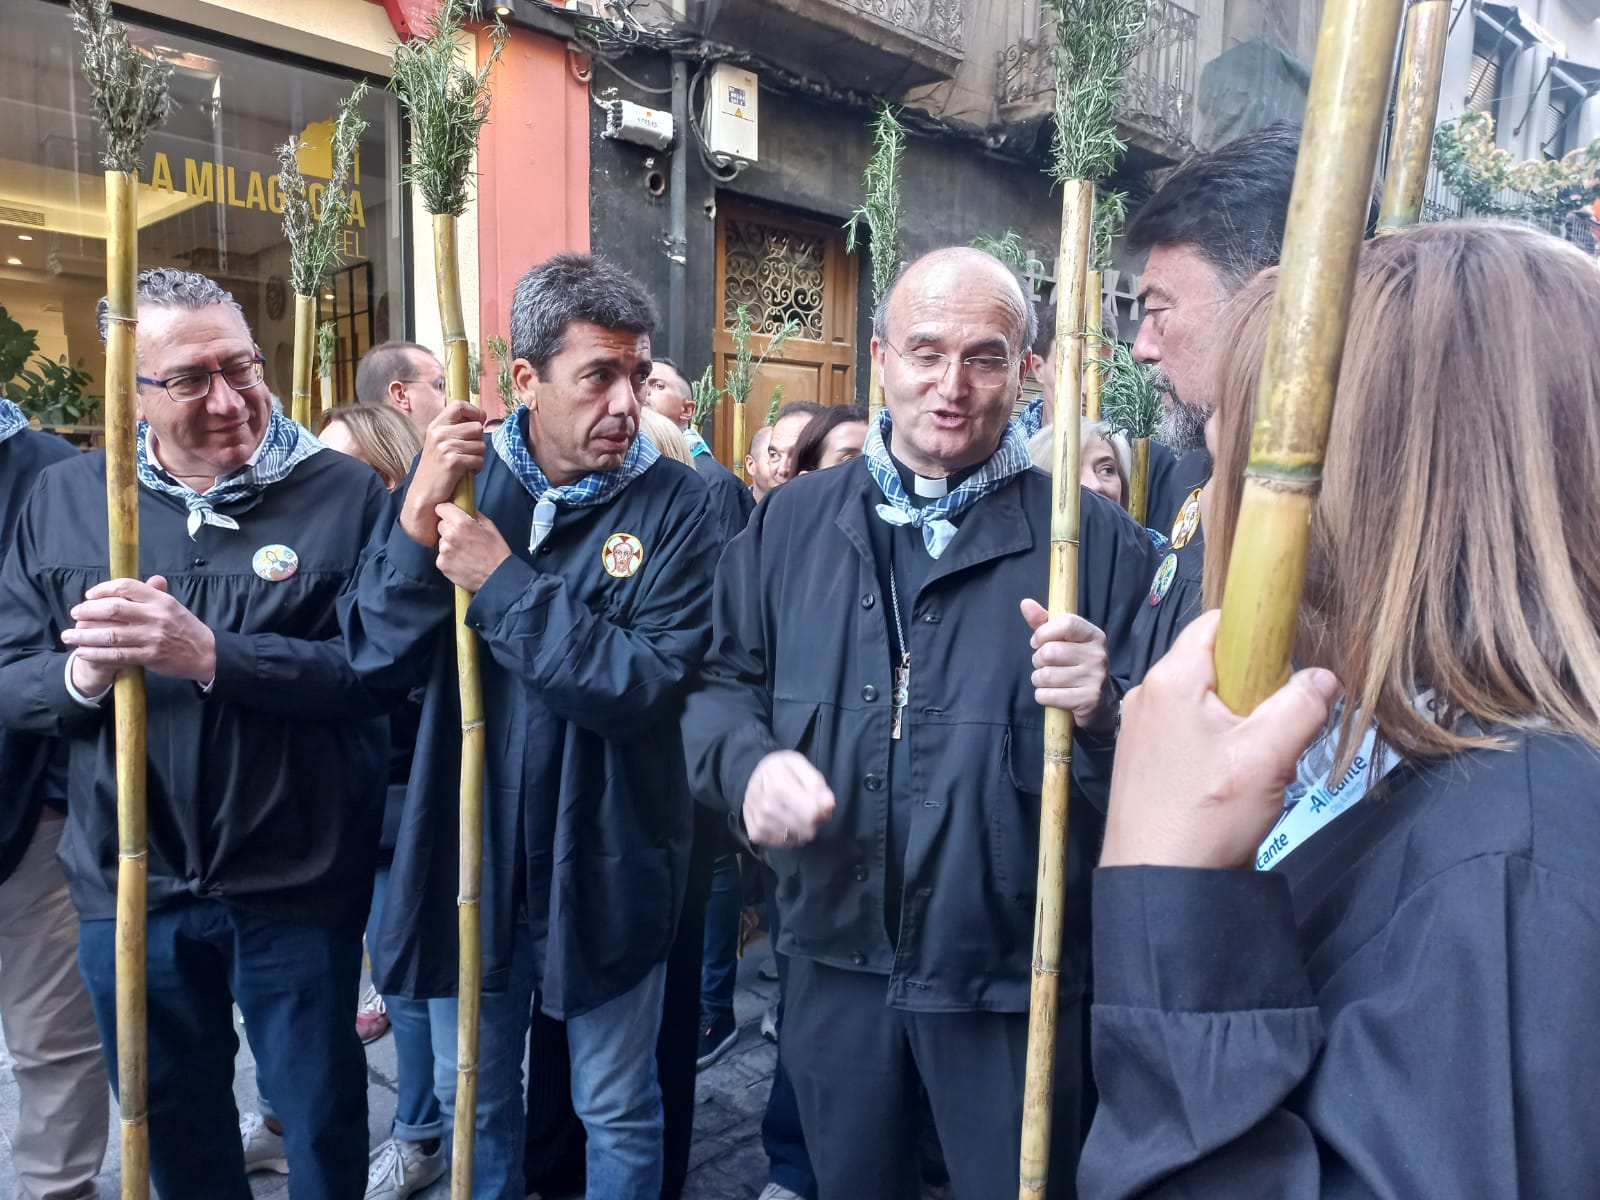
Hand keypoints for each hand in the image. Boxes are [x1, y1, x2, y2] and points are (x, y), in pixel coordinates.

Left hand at [62, 575, 216, 688]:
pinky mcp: (150, 656)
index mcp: (161, 600)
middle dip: (88, 611)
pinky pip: (117, 655)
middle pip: (113, 609)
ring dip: (85, 635)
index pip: (126, 587)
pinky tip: (83, 653)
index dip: (103, 589)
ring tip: (69, 635)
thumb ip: (152, 593)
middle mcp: (156, 616)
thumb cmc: (186, 628)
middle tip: (75, 613)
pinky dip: (96, 654)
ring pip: (110, 635)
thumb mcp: (173, 606)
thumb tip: (131, 583)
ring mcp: (152, 637)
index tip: (89, 595)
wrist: (207, 654)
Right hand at [399, 402, 486, 546]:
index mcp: (436, 425)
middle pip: (477, 427)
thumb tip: (480, 418)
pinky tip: (466, 472)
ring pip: (481, 445)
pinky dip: (476, 468)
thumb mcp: (440, 442)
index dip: (474, 411)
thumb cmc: (436, 469)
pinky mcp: (453, 462)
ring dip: (478, 456)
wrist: (424, 494)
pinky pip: (479, 459)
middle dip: (478, 441)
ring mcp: (445, 447)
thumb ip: (455, 429)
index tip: (479, 419)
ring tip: (465, 463)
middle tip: (468, 452)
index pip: (459, 405)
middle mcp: (439, 433)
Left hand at [435, 504, 512, 592]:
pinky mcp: (442, 564)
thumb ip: (474, 515)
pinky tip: (461, 561)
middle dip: (449, 528)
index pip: (441, 508)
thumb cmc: (496, 553)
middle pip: (440, 525)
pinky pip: (441, 556)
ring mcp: (444, 551)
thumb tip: (465, 508)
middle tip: (462, 537)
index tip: (451, 515)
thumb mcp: (489, 527)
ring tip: (464, 552)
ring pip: (441, 541)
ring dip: (449, 544)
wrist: (497, 577)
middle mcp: (450, 536)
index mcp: (462, 523)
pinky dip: (449, 558)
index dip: (447, 511)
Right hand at [743, 751, 835, 847]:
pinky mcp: (756, 834)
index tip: (820, 802)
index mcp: (777, 784)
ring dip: (802, 828)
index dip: (823, 810)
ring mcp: (759, 822)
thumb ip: (817, 784)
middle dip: (814, 821)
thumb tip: (829, 805)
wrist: (753, 778)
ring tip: (795, 812)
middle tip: (808, 808)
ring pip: (798, 838)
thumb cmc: (781, 771)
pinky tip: (785, 821)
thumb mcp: (800, 766)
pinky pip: (785, 843)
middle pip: (807, 829)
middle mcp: (765, 806)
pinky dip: (790, 834)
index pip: (812, 813)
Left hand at [1021, 599, 1110, 727]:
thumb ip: (1043, 622)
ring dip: (1039, 680)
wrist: (1100, 700)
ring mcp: (1095, 678)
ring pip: (1046, 676)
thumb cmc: (1075, 665)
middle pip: (1049, 652)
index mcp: (1094, 635)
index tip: (1038, 642)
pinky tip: (1053, 695)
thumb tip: (1025, 603)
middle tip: (1045, 665)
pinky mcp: (1087, 700)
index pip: (1066, 623)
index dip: (1043, 632)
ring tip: (1049, 680)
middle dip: (1038, 660)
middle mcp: (1097, 655)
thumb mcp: (1063, 641)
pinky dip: (1042, 696)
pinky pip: (1048, 696)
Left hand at [1099, 610, 1340, 870]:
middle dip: (1256, 691)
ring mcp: (1140, 727)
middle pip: (1214, 664)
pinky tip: (1231, 784)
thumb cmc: (1205, 816)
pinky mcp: (1141, 757)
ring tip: (1257, 767)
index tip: (1288, 665)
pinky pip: (1188, 732)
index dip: (1257, 633)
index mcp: (1171, 677)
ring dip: (1240, 726)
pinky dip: (1216, 747)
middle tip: (1276, 733)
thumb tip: (1323, 677)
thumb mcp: (1268, 758)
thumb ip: (1301, 707)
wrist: (1155, 881)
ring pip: (1205, 703)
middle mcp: (1147, 693)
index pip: (1217, 622)